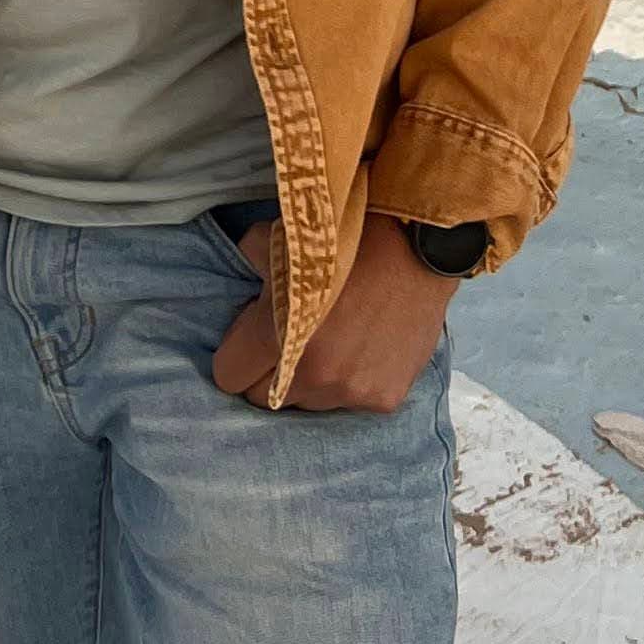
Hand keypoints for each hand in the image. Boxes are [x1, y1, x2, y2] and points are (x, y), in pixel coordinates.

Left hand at [210, 215, 457, 412]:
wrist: (415, 246)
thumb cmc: (344, 240)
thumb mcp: (280, 239)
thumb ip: (249, 262)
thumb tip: (243, 273)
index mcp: (277, 337)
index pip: (229, 376)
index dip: (234, 356)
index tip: (247, 341)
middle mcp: (313, 375)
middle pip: (265, 398)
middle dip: (267, 373)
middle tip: (284, 343)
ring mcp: (351, 392)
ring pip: (309, 403)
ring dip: (309, 381)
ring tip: (328, 343)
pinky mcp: (384, 399)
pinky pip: (349, 401)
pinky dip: (348, 382)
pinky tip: (360, 349)